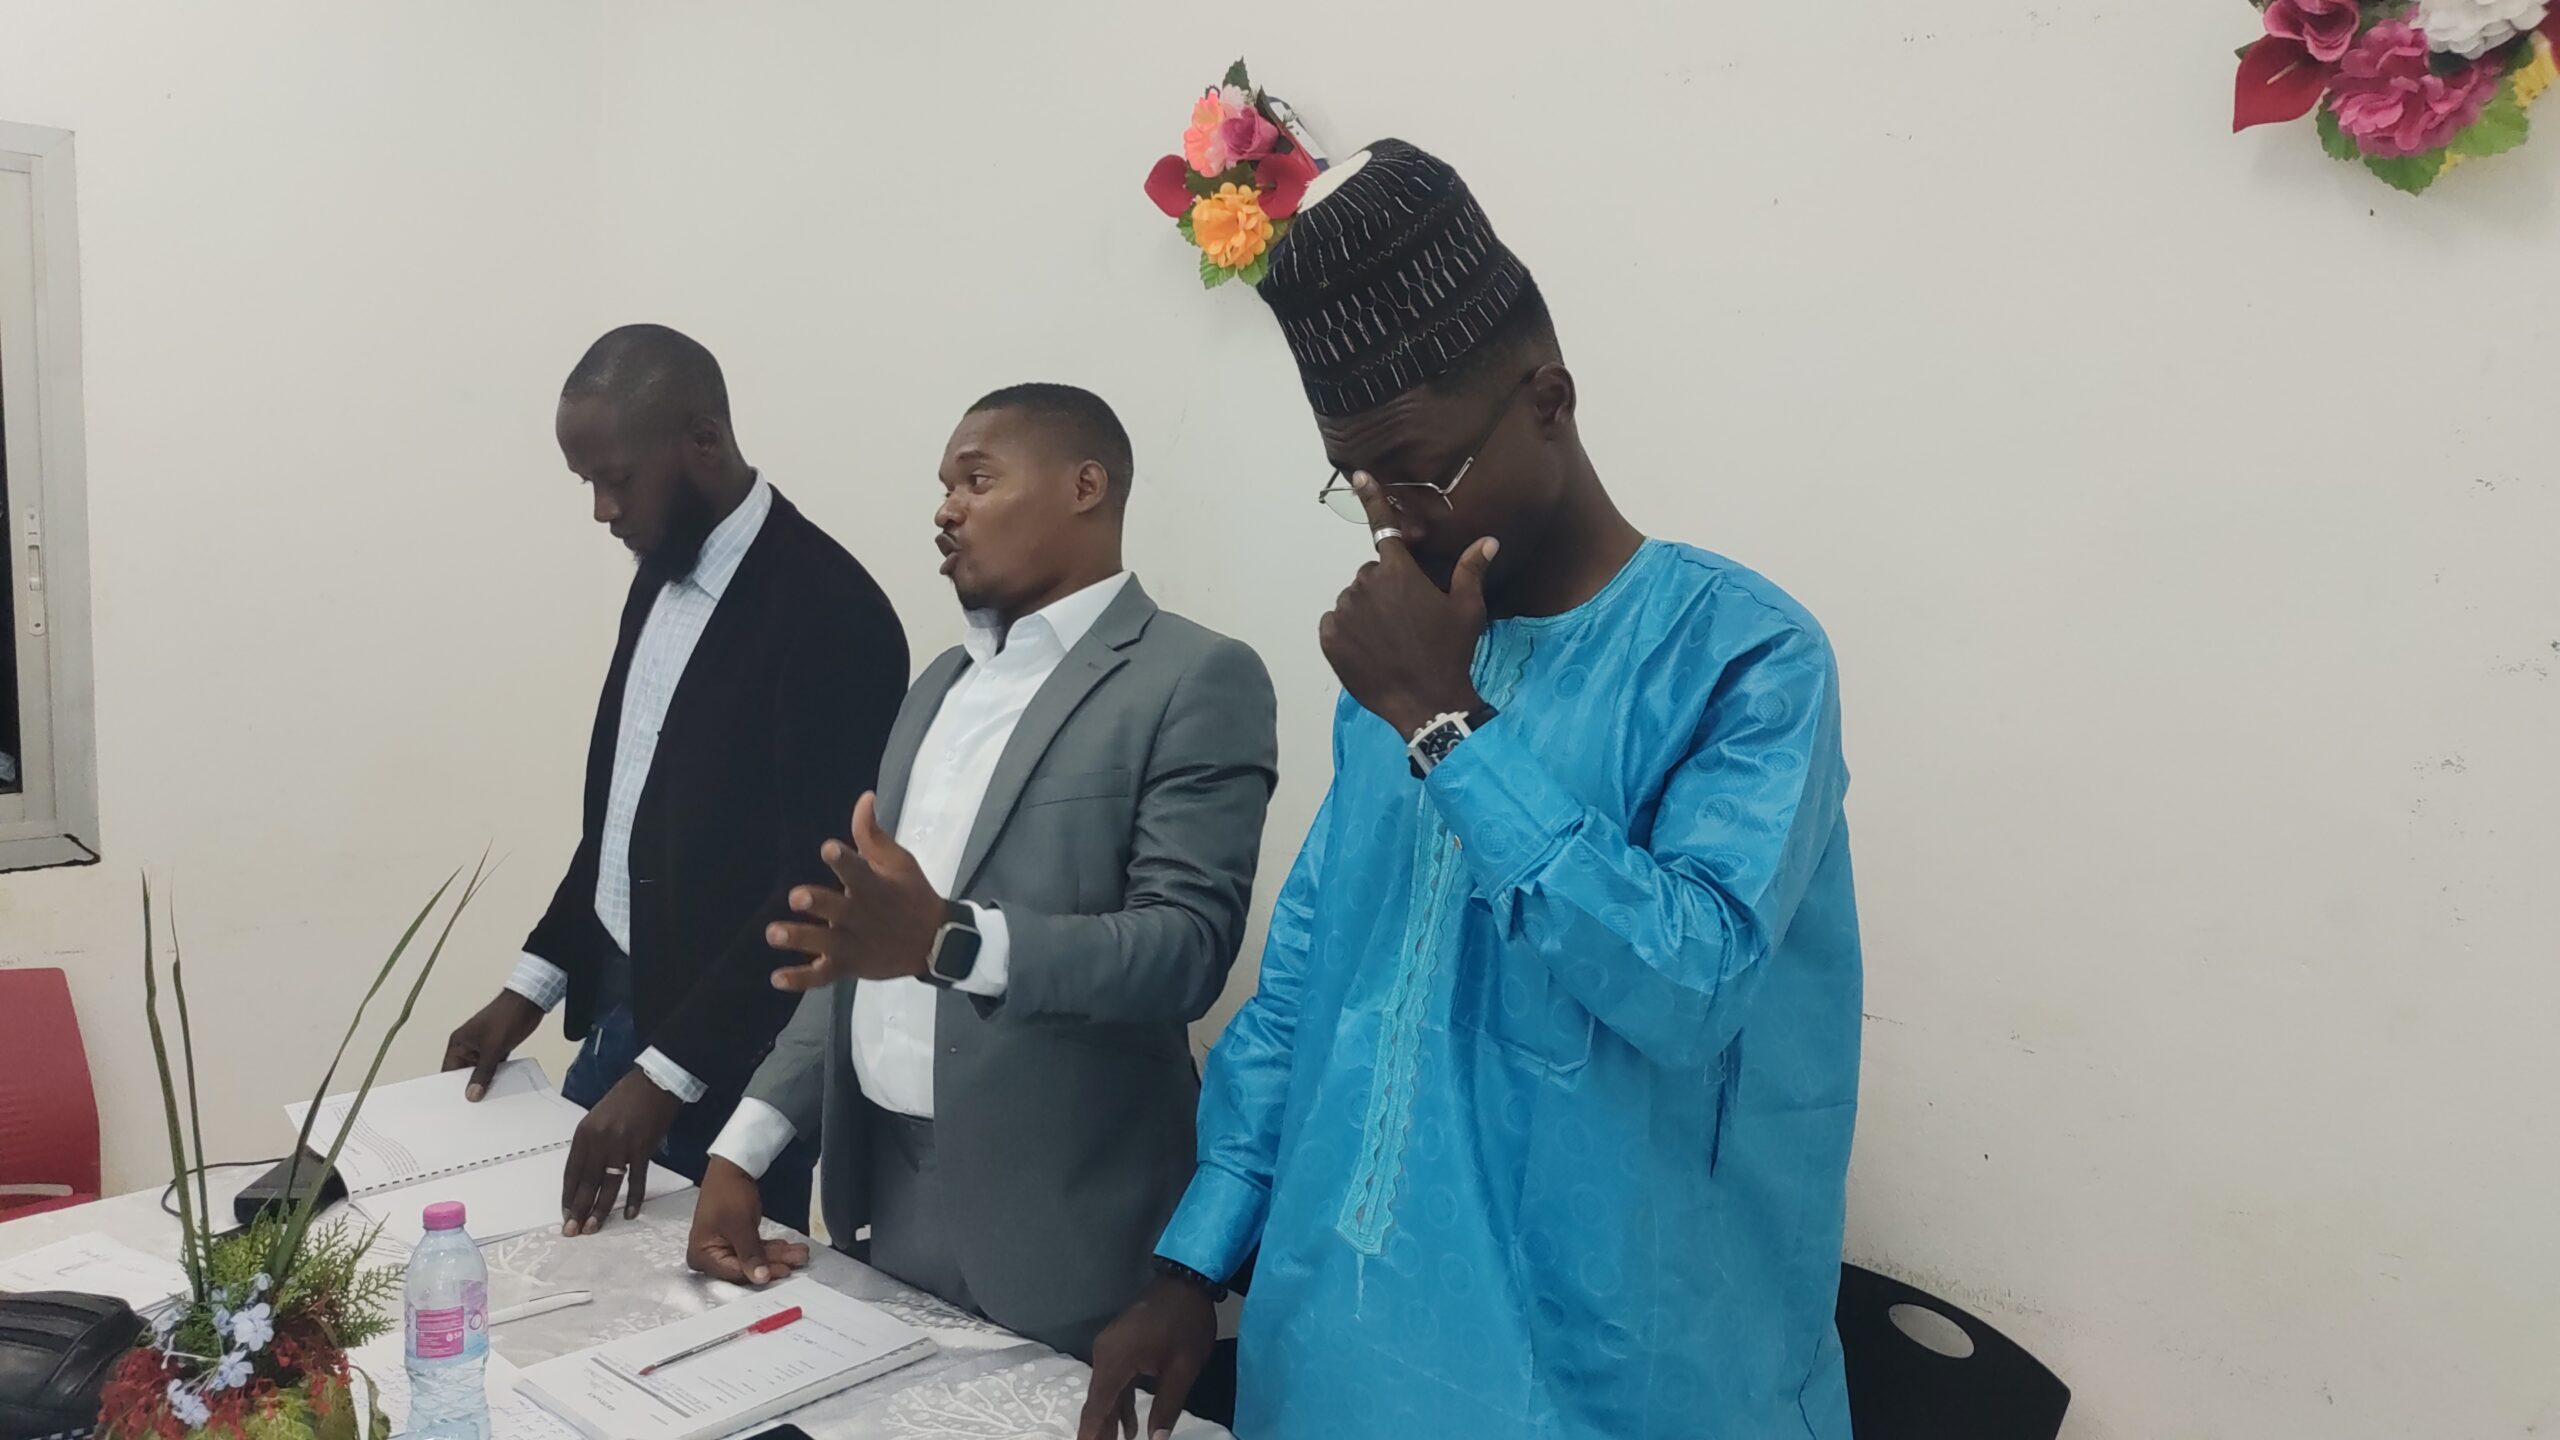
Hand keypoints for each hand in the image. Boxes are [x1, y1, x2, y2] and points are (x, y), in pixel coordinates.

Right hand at [441, 990, 543, 1100]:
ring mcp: (483, 1048)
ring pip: (480, 1071)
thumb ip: (482, 1073)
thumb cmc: (507, 1016)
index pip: (448, 1071)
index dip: (450, 1088)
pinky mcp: (497, 1048)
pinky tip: (500, 1088)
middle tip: (474, 1106)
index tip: (454, 1105)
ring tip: (488, 1100)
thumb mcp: (493, 1049)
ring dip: (485, 1082)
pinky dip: (496, 1076)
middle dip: (469, 1087)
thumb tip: (472, 1094)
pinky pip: (493, 1067)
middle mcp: (468, 1046)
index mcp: (458, 1044)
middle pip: (464, 1074)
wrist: (530, 1002)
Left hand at [560, 1071, 680, 1235]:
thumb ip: (592, 1144)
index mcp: (584, 1133)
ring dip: (601, 1209)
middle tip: (573, 1232)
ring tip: (594, 1228)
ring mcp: (621, 1145)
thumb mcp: (599, 1118)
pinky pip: (636, 1179)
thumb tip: (588, 1173)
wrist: (655, 1081)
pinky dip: (634, 1198)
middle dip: (579, 1209)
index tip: (566, 1215)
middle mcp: (599, 1141)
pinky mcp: (642, 1148)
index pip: (571, 1172)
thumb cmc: (626, 1098)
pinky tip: (631, 1214)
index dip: (568, 1196)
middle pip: (586, 1182)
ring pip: (608, 1185)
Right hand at [685, 1157, 808, 1285]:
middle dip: (774, 1262)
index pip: (733, 1272)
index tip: (783, 1270)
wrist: (733, 1167)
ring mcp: (724, 1248)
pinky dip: (773, 1248)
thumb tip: (760, 1278)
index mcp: (701, 1256)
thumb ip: (750, 1255)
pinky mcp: (737, 1240)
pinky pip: (756, 1248)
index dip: (759, 1272)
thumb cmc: (729, 1195)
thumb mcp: (740, 1227)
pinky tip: (791, 1248)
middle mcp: (709, 1256)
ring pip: (755, 1257)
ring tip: (801, 1253)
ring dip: (779, 1255)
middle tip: (798, 1259)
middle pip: (746, 1266)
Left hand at [766, 793, 949, 992]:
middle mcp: (863, 917)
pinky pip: (822, 976)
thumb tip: (864, 797)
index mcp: (876, 888)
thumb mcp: (899, 862)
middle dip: (819, 904)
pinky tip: (776, 978)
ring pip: (825, 944)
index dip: (844, 860)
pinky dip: (800, 979)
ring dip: (800, 938)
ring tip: (773, 933)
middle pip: (838, 910)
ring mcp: (855, 945)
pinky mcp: (849, 967)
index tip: (828, 848)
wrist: (934, 943)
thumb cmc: (912, 895)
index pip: (859, 871)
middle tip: (797, 897)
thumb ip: (873, 834)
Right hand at [1077, 1275, 1218, 1439]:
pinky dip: (1120, 1402)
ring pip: (1106, 1391)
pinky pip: (1116, 1379)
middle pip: (1098, 1401)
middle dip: (1099, 1431)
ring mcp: (1110, 1348)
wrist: (1186, 1280)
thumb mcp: (1183, 1369)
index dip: (1092, 1433)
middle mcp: (1104, 1354)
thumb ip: (1167, 1407)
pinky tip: (1129, 1427)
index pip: (1098, 1406)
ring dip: (1110, 1420)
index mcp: (1115, 1360)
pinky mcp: (1120, 1345)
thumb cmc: (1186, 1324)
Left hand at [1321, 472, 1497, 737]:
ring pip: (1353, 599)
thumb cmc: (1450, 652)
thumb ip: (1472, 570)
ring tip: (1390, 640)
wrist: (1426, 703)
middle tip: (1408, 620)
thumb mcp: (1467, 610)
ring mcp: (1344, 612)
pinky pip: (1336, 623)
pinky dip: (1348, 632)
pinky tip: (1371, 650)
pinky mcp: (1330, 637)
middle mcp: (1366, 585)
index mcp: (1399, 572)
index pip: (1385, 528)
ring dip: (1367, 611)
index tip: (1358, 475)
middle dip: (1387, 588)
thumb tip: (1489, 540)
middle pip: (1372, 574)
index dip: (1372, 498)